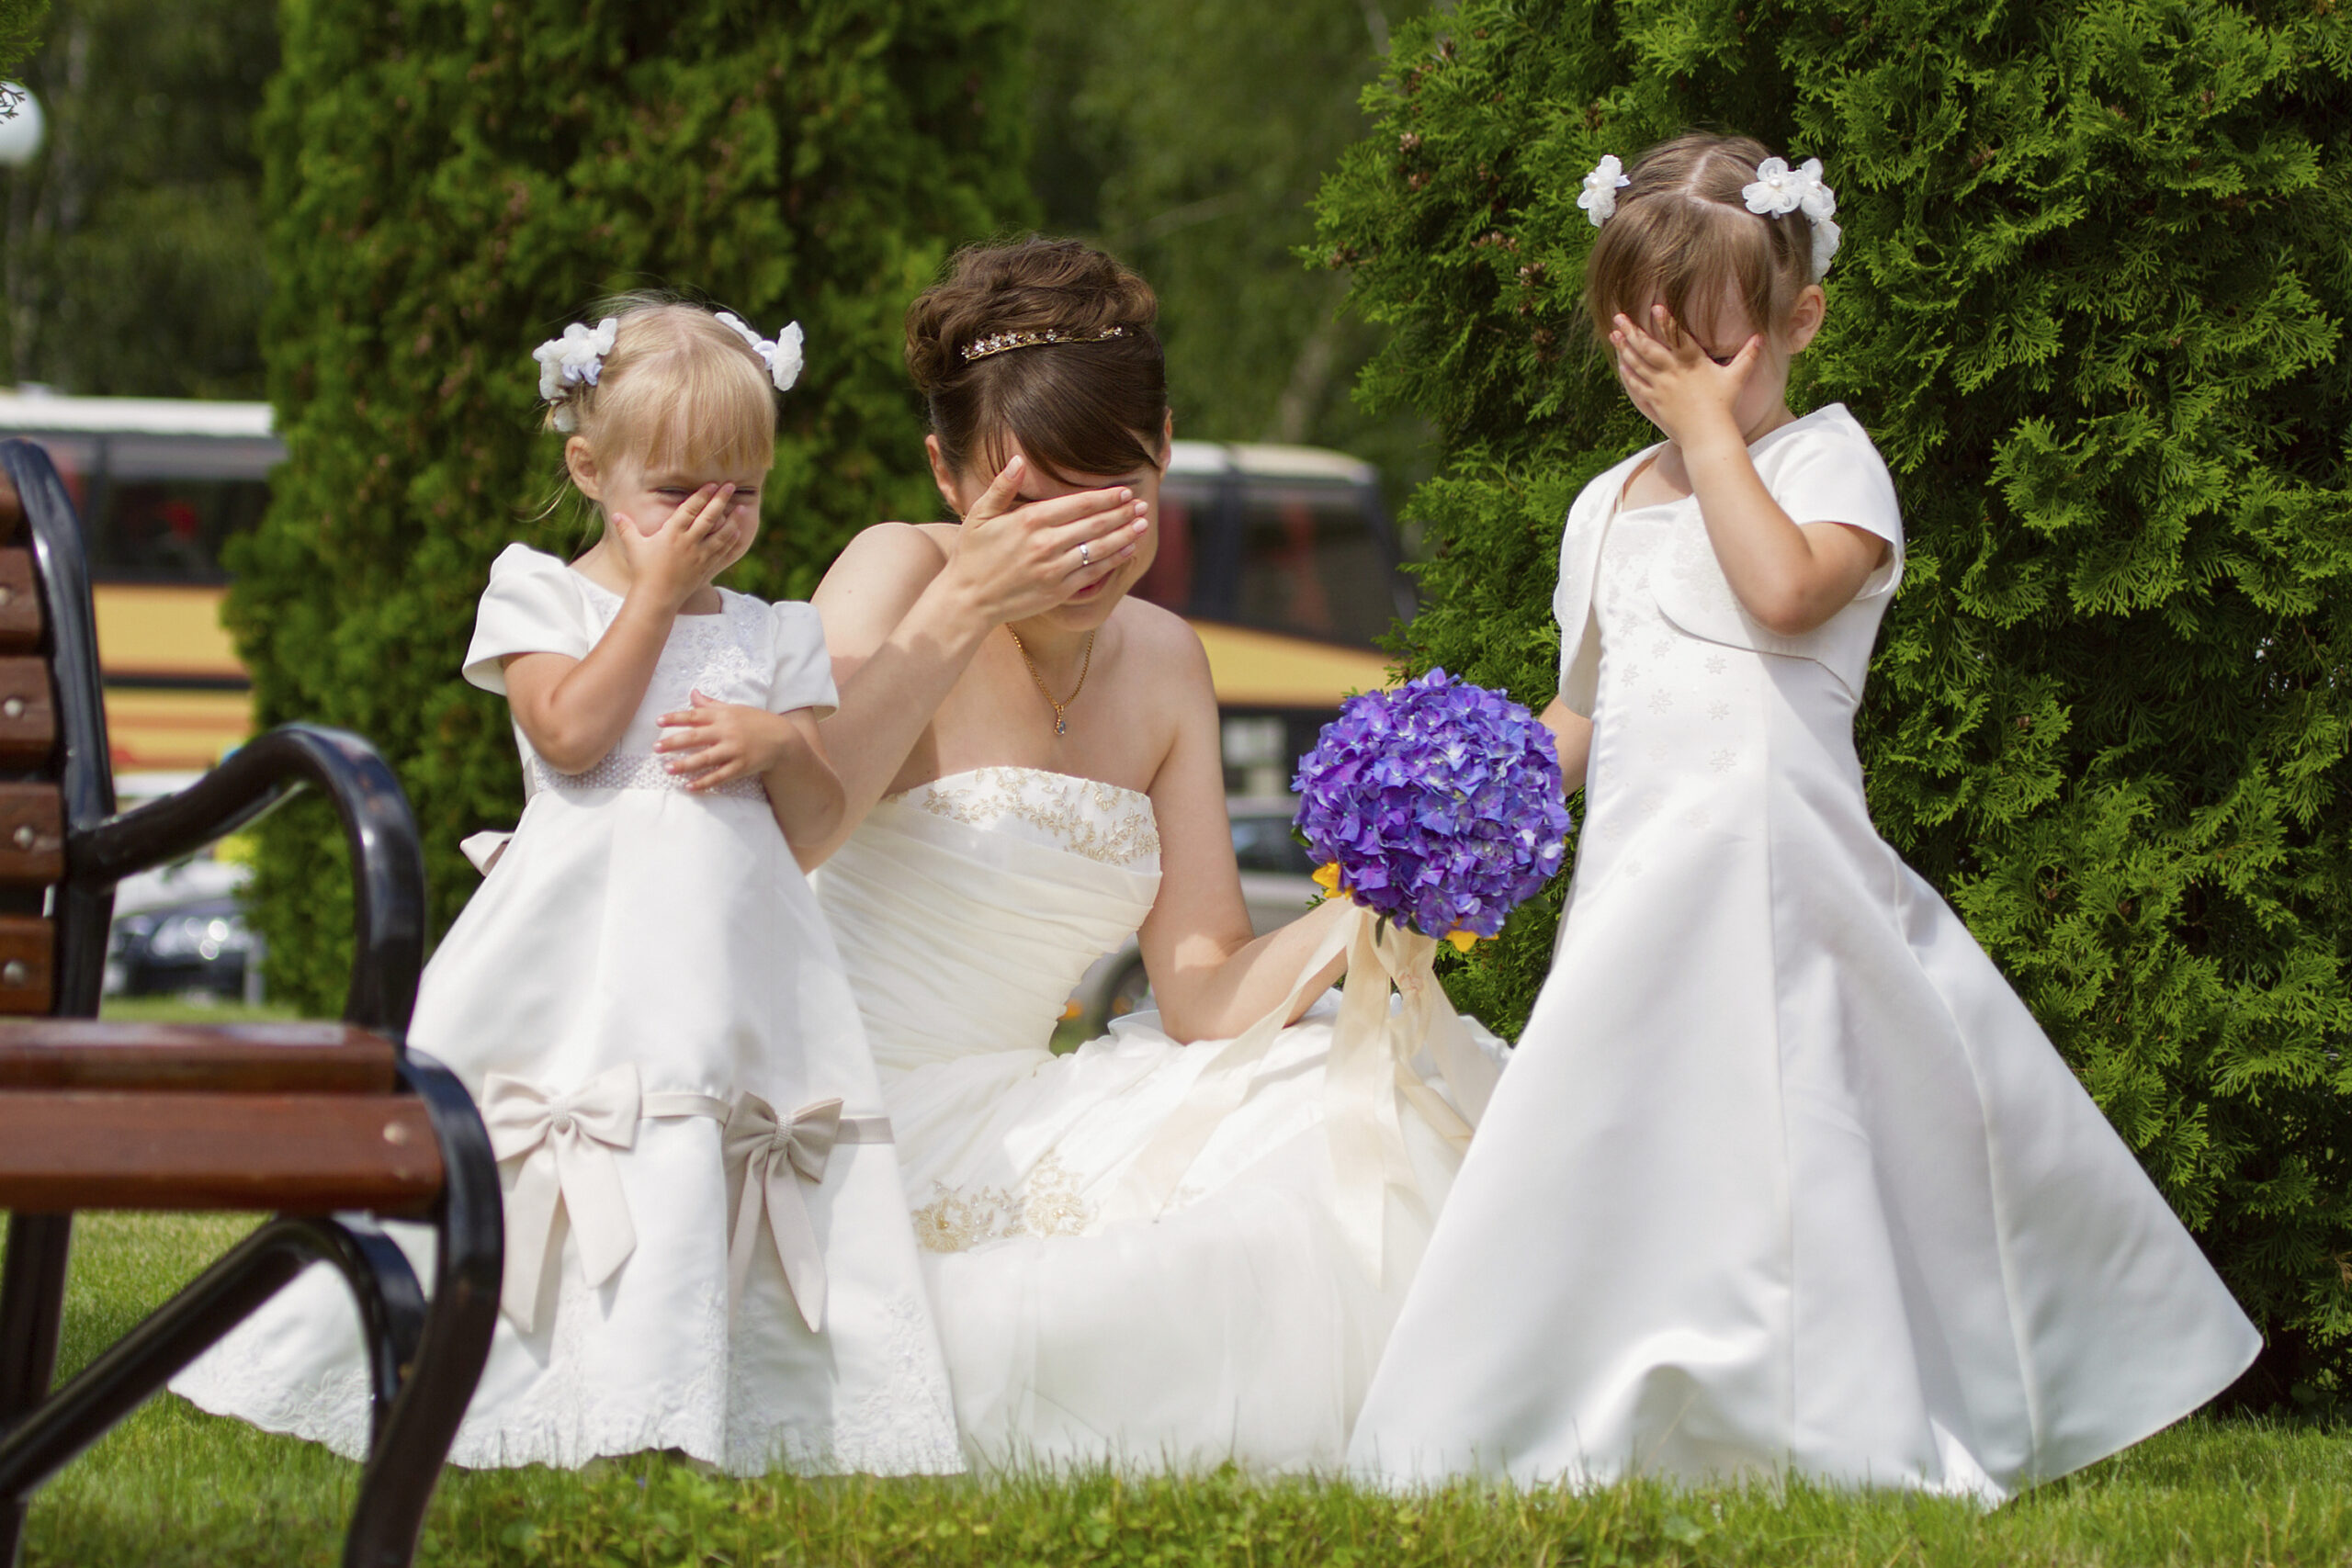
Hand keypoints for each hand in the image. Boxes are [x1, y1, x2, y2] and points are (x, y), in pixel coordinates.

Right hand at [611, 483, 741, 609]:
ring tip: (742, 508)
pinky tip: (738, 532)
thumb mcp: (634, 547)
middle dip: (721, 500)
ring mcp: (700, 555)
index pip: (690, 509)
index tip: (712, 484)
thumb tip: (615, 514)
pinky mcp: (707, 568)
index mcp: (672, 533)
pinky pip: (723, 552)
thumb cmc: (644, 570)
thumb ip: (626, 529)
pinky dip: (731, 541)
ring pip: (721, 534)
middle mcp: (689, 542)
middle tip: (731, 486)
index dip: (701, 495)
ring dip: (733, 520)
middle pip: (709, 517)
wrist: (657, 597)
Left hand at [653, 689, 798, 790]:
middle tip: (656, 748)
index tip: (658, 721)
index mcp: (723, 716)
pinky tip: (689, 787)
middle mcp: (727, 732)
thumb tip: (693, 693)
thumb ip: (711, 704)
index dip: (676, 718)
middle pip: (696, 737)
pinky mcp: (741, 766)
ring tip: (668, 769)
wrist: (782, 739)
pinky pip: (720, 776)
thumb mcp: (734, 709)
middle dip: (674, 742)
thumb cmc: (756, 722)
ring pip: (705, 759)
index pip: (695, 715)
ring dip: (685, 765)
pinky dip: (704, 782)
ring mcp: (734, 750)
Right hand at [944, 454, 1150, 622]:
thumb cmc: (972, 555)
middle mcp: (1045, 543)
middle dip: (1122, 513)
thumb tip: (1018, 460)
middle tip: (1142, 504)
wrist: (967, 600)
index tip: (1124, 491)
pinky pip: (1094, 573)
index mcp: (1029, 520)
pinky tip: (1127, 550)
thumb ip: (1001, 487)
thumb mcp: (978, 515)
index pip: (1078, 504)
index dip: (1105, 497)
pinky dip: (1114, 560)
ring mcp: (1054, 569)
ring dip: (1125, 534)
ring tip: (1143, 524)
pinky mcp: (1059, 590)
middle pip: (1095, 524)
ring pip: (1099, 548)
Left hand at [1610, 306, 1761, 447]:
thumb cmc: (1723, 406)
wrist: (1707, 434)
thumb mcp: (1736, 378)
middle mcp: (1673, 372)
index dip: (1666, 321)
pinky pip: (1636, 383)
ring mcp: (1661, 387)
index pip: (1677, 337)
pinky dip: (1627, 371)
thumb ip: (1747, 356)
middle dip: (1632, 330)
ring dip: (1625, 347)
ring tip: (1614, 333)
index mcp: (1693, 362)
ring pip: (1638, 363)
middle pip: (1648, 347)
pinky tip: (1621, 361)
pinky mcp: (1654, 400)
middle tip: (1619, 316)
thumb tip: (1761, 338)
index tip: (1655, 307)